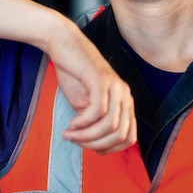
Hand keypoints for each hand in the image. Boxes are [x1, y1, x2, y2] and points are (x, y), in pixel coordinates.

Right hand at [47, 22, 136, 153]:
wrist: (63, 44)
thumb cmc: (73, 72)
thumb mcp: (86, 103)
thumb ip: (95, 122)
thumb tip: (96, 143)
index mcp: (125, 100)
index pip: (129, 137)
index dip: (109, 148)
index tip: (88, 146)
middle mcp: (125, 94)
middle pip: (121, 135)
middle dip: (96, 145)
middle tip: (75, 141)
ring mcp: (115, 86)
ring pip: (110, 126)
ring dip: (87, 137)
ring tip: (70, 135)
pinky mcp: (101, 80)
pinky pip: (97, 112)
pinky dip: (83, 124)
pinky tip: (71, 124)